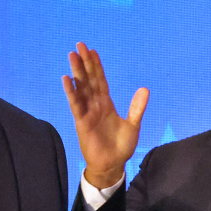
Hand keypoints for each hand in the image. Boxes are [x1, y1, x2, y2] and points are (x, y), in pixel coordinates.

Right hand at [63, 43, 147, 188]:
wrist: (112, 164)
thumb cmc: (121, 146)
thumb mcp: (133, 125)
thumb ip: (136, 107)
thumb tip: (144, 89)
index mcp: (106, 103)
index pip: (101, 80)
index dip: (97, 66)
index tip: (92, 51)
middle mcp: (95, 104)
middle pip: (89, 79)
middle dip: (84, 63)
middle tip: (79, 45)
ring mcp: (87, 112)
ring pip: (81, 88)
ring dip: (76, 72)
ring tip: (72, 56)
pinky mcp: (82, 121)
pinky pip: (76, 104)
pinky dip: (71, 92)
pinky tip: (66, 79)